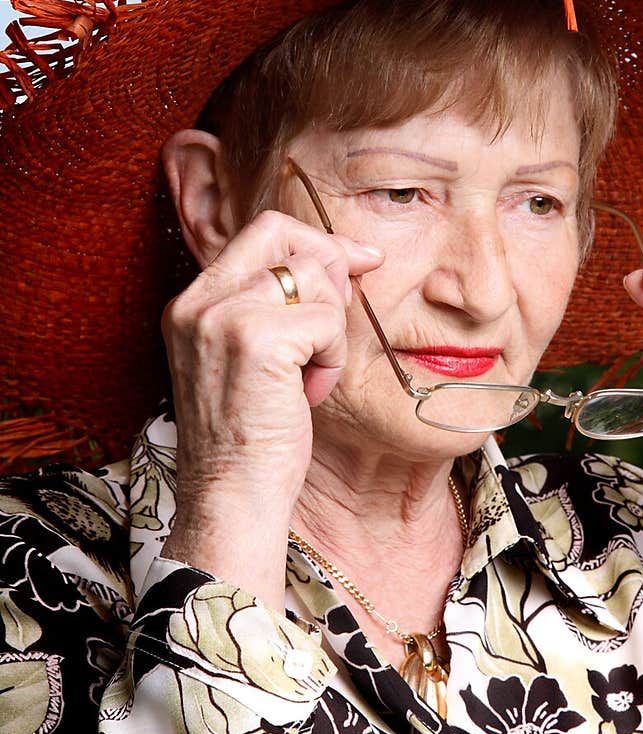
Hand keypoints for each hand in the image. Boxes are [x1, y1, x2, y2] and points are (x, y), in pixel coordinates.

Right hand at [161, 208, 383, 516]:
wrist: (231, 500)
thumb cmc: (250, 440)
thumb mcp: (248, 360)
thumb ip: (268, 309)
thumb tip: (336, 260)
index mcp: (192, 303)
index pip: (260, 233)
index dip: (315, 241)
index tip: (359, 260)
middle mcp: (198, 301)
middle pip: (283, 234)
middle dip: (331, 265)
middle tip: (338, 322)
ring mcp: (223, 316)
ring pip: (314, 276)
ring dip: (331, 329)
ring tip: (309, 377)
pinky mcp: (256, 338)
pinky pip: (327, 320)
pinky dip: (332, 358)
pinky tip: (309, 394)